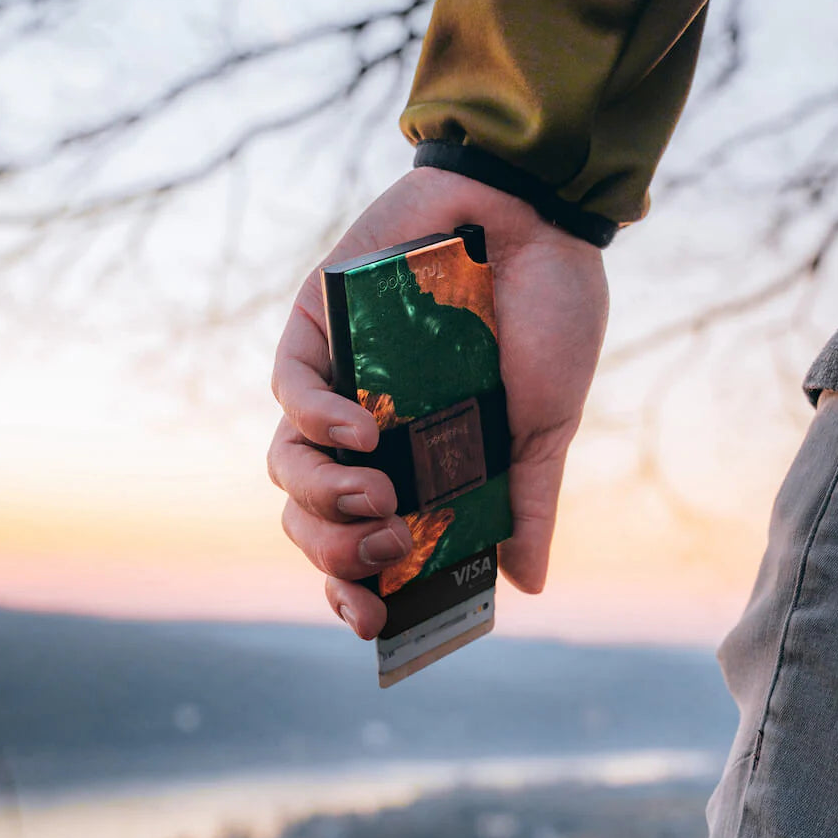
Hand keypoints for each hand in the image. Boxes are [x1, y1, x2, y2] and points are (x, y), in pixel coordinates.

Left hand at [267, 165, 607, 638]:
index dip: (355, 586)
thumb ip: (528, 500)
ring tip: (375, 497)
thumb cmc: (548, 316)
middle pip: (313, 513)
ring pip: (289, 460)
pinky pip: (290, 386)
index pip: (363, 540)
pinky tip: (359, 434)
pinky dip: (316, 418)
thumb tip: (528, 585)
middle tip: (386, 549)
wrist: (540, 217)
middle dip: (335, 548)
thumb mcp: (544, 424)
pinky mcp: (322, 323)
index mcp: (420, 460)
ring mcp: (341, 378)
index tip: (374, 620)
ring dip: (321, 494)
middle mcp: (371, 428)